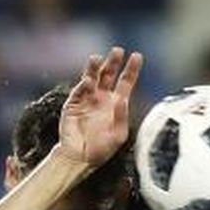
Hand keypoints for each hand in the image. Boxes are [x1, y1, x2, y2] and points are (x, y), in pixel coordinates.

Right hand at [55, 46, 143, 167]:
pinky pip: (78, 91)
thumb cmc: (101, 150)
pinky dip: (83, 85)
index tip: (137, 56)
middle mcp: (102, 98)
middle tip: (117, 50)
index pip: (126, 82)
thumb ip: (122, 117)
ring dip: (94, 68)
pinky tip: (88, 81)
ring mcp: (87, 99)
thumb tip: (123, 100)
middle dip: (113, 62)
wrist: (79, 159)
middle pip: (108, 75)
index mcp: (116, 104)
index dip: (131, 69)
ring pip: (92, 78)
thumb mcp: (118, 136)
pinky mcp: (72, 105)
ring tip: (96, 58)